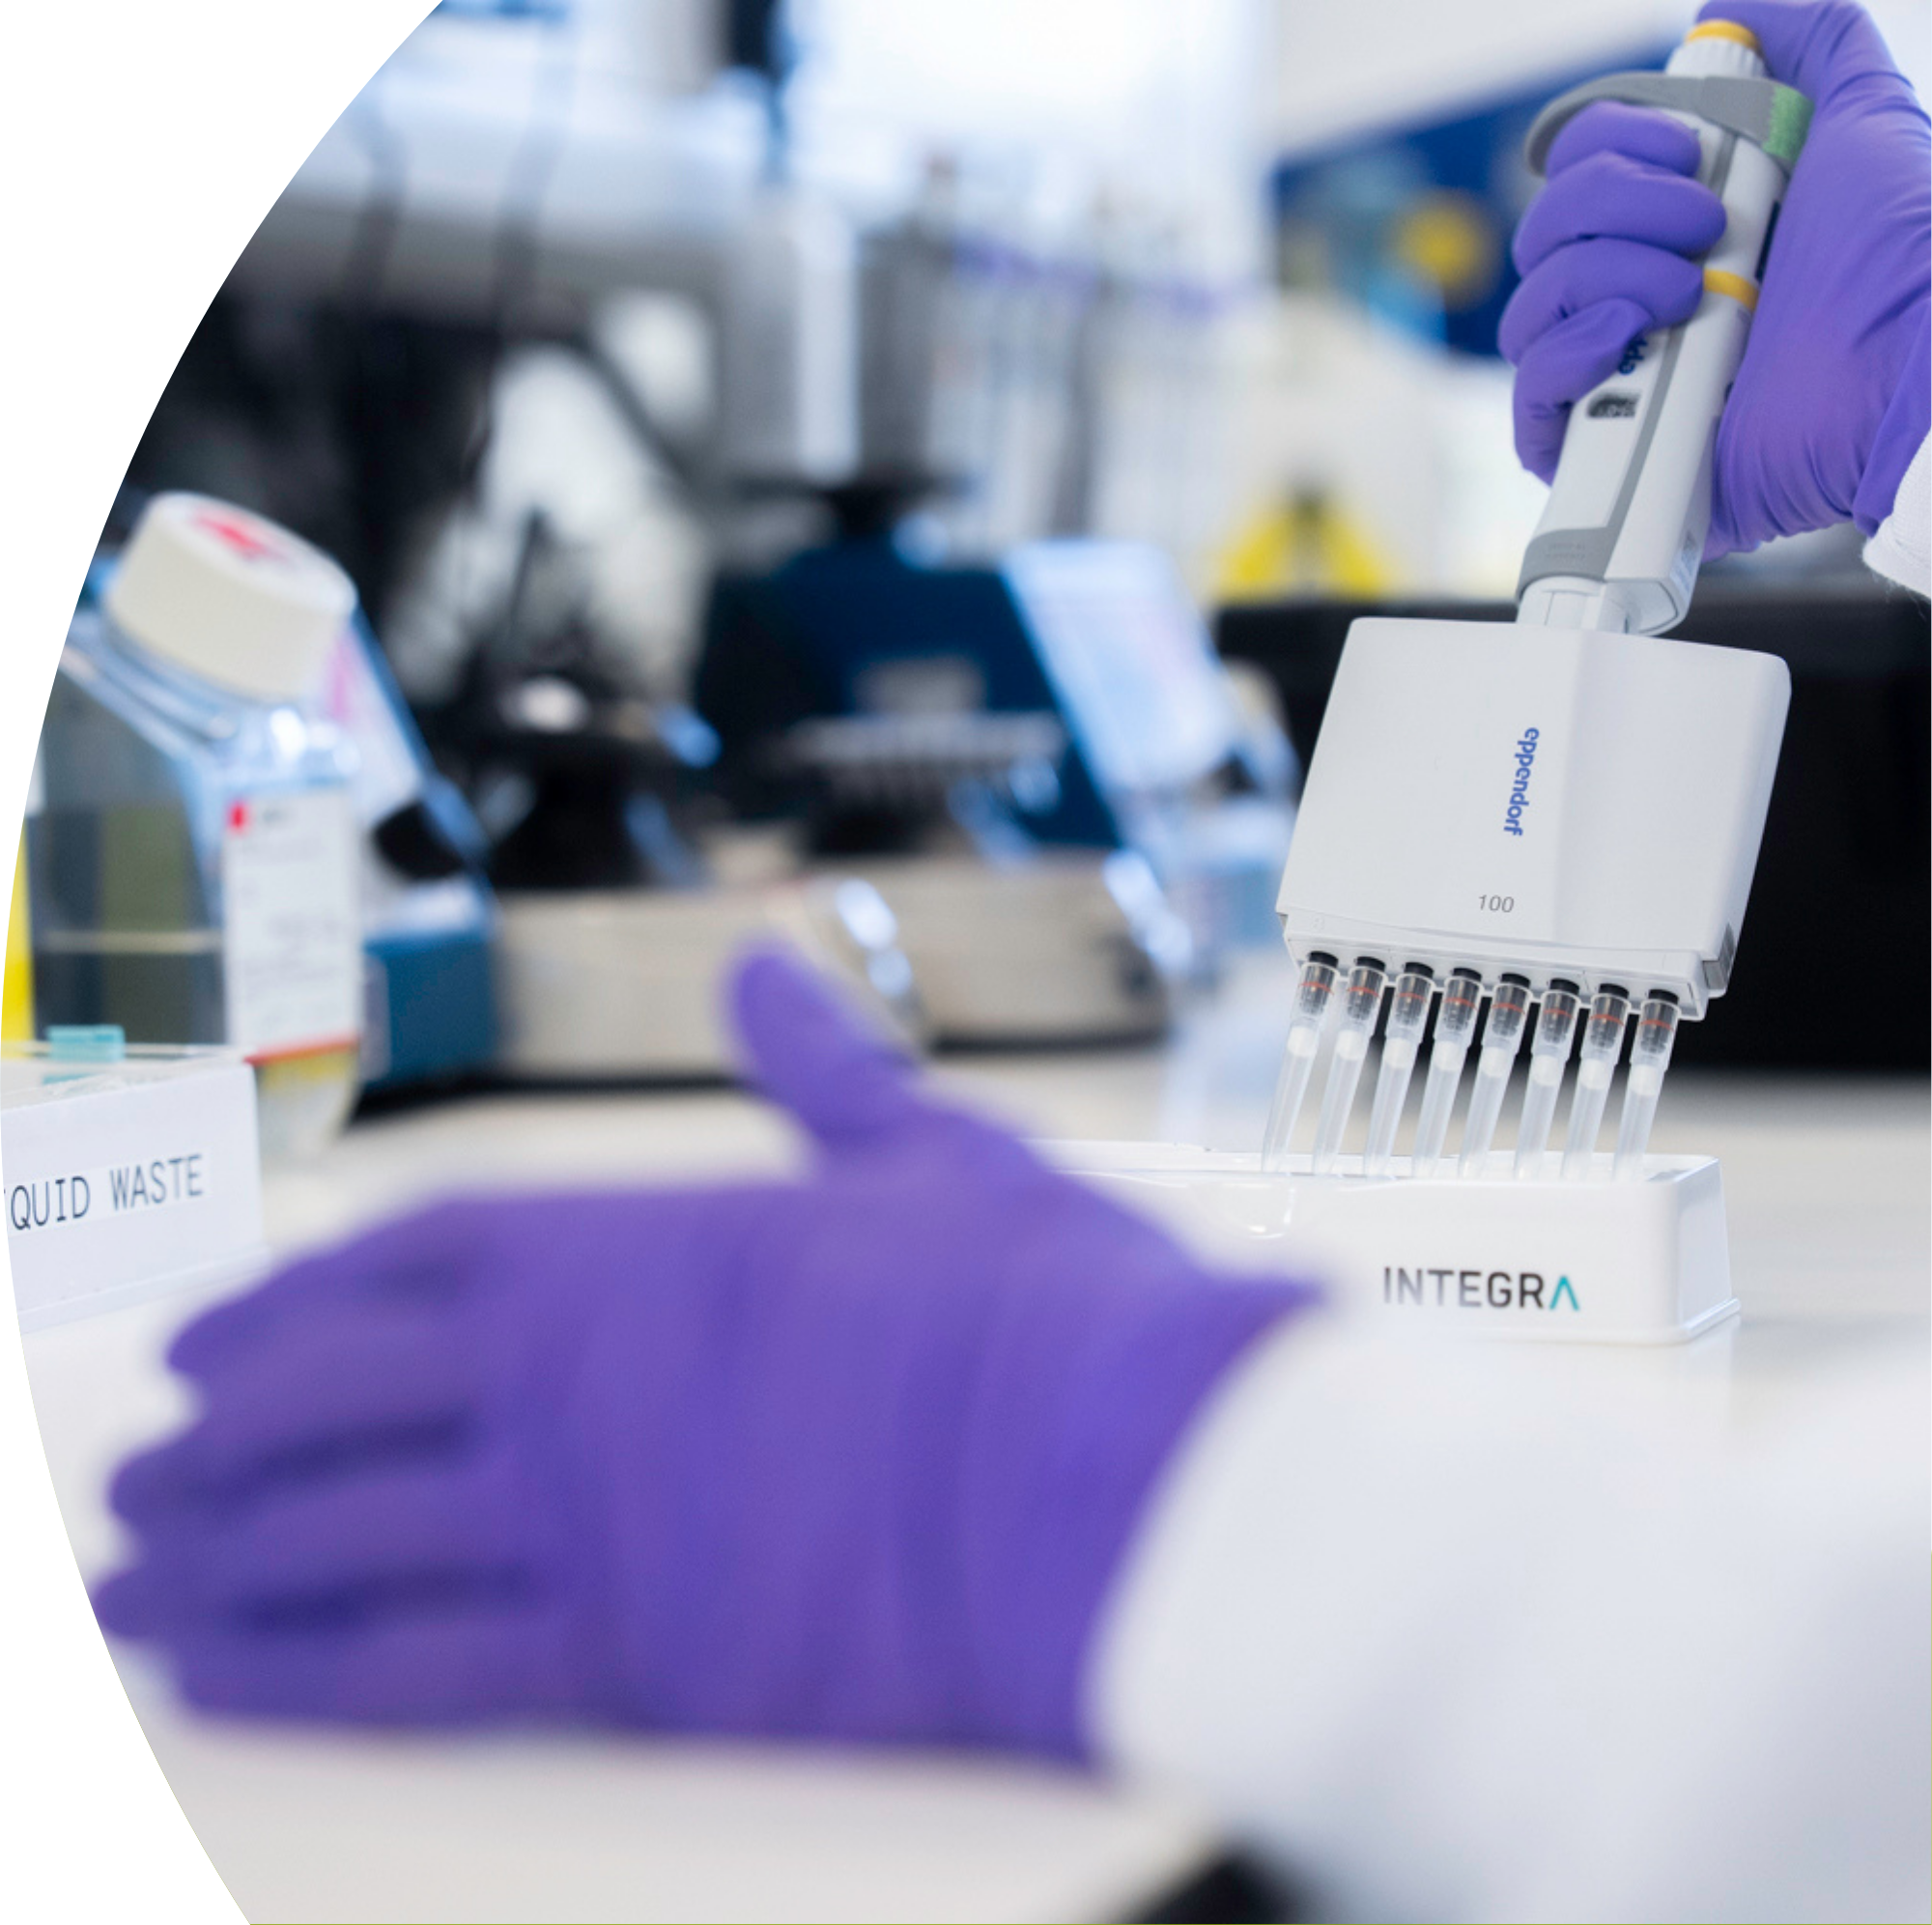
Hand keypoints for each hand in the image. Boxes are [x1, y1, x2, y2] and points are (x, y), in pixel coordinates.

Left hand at [96, 947, 1311, 1754]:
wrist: (1129, 1472)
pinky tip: (231, 1674)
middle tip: (150, 1459)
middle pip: (340, 1390)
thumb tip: (767, 967)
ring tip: (149, 1569)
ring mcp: (591, 1511)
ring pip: (342, 1529)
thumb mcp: (933, 1153)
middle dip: (232, 1424)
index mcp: (648, 1236)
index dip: (300, 1292)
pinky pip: (418, 1664)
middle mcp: (580, 1367)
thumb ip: (823, 1068)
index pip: (423, 1248)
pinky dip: (307, 1670)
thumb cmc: (1046, 1309)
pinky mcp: (634, 1656)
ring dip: (228, 1550)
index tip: (223, 1331)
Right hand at [1500, 0, 1930, 555]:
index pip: (1578, 177)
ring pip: (1530, 315)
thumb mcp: (1862, 117)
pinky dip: (1564, 358)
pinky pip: (1529, 409)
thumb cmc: (1897, 264)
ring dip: (1602, 280)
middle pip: (1544, 239)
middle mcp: (1639, 305)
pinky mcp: (1610, 458)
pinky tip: (1630, 339)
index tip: (1690, 148)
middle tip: (1708, 230)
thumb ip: (1812, 39)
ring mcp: (1621, 384)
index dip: (1612, 144)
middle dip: (1613, 211)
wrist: (1905, 378)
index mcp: (1677, 233)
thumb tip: (1728, 3)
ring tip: (1689, 298)